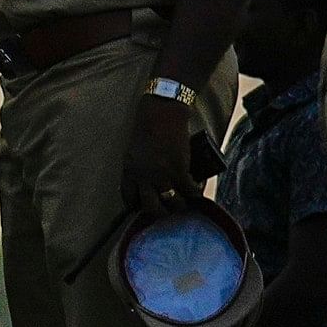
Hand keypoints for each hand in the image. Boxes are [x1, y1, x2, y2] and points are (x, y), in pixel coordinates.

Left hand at [119, 91, 194, 213]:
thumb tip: (147, 183)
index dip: (138, 206)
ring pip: (173, 204)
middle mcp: (143, 177)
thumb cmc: (147, 127)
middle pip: (151, 208)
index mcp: (129, 171)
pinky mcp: (180, 171)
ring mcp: (162, 175)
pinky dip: (195, 194)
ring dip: (181, 205)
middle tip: (168, 210)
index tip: (146, 208)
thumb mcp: (133, 151)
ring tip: (185, 203)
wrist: (161, 113)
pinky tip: (197, 191)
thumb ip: (138, 168)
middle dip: (161, 213)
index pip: (129, 198)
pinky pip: (190, 192)